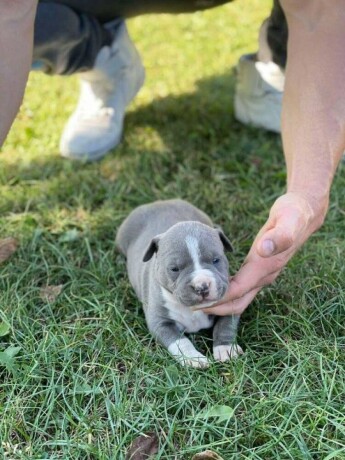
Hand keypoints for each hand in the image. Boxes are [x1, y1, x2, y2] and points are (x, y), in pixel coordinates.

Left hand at [203, 192, 326, 315]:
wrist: (304, 215)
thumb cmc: (293, 215)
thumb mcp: (288, 220)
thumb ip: (279, 235)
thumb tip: (265, 249)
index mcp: (266, 266)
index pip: (238, 291)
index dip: (218, 300)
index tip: (197, 303)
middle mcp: (265, 276)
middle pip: (238, 303)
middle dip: (215, 308)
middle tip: (190, 306)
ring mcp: (263, 275)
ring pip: (239, 299)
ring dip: (218, 303)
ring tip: (195, 299)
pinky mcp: (259, 271)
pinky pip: (240, 289)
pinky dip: (225, 293)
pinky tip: (211, 287)